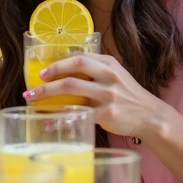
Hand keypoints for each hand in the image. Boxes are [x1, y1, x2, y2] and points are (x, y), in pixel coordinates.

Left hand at [23, 53, 162, 139]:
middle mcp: (108, 77)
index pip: (79, 59)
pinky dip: (61, 120)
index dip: (58, 65)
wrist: (150, 115)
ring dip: (48, 97)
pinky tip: (50, 124)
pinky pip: (79, 115)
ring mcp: (108, 96)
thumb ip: (95, 71)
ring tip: (33, 102)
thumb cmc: (128, 95)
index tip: (42, 73)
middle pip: (72, 75)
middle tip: (31, 89)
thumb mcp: (116, 75)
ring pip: (72, 93)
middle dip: (48, 82)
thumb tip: (64, 73)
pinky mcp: (108, 114)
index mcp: (108, 64)